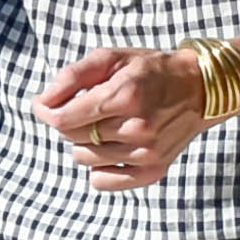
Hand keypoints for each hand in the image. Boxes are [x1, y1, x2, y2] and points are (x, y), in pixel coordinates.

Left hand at [32, 46, 208, 191]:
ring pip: (84, 158)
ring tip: (105, 124)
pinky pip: (102, 181)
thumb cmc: (149, 70)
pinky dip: (98, 167)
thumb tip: (41, 103)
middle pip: (72, 137)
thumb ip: (72, 77)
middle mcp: (137, 127)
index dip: (46, 112)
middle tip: (89, 107)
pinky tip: (110, 148)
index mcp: (125, 96)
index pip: (64, 119)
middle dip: (70, 121)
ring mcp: (147, 152)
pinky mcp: (153, 170)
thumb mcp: (111, 58)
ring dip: (85, 141)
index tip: (43, 105)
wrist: (198, 88)